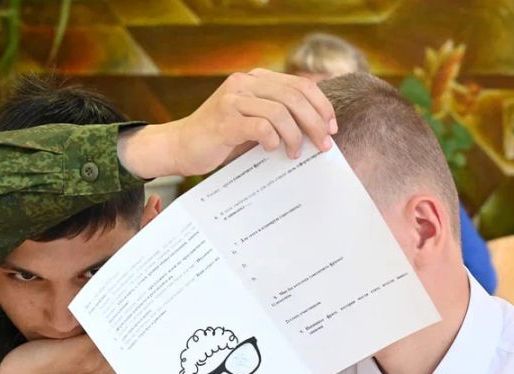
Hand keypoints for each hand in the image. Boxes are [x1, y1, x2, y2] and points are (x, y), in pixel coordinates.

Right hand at [118, 69, 336, 178]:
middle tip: (323, 145)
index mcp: (256, 79)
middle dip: (315, 122)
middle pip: (294, 96)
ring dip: (295, 135)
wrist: (180, 147)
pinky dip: (273, 139)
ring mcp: (233, 99)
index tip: (332, 127)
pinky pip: (260, 126)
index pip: (300, 84)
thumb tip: (317, 130)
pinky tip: (273, 150)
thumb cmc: (221, 139)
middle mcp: (245, 83)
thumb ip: (279, 117)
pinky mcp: (224, 120)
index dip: (322, 105)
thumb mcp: (254, 122)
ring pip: (280, 111)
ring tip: (295, 154)